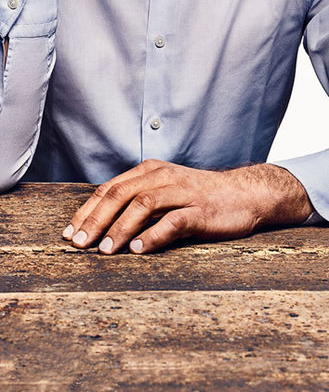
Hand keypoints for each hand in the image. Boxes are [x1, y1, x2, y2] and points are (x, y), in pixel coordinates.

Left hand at [62, 159, 284, 254]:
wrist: (245, 194)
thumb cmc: (200, 197)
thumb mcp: (165, 191)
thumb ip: (138, 201)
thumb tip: (102, 224)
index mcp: (150, 170)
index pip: (110, 188)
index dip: (87, 210)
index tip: (70, 233)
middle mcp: (163, 176)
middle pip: (121, 194)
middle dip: (96, 219)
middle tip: (79, 244)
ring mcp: (182, 192)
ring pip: (143, 204)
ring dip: (120, 228)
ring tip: (104, 250)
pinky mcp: (200, 210)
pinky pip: (173, 221)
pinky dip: (153, 235)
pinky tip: (138, 249)